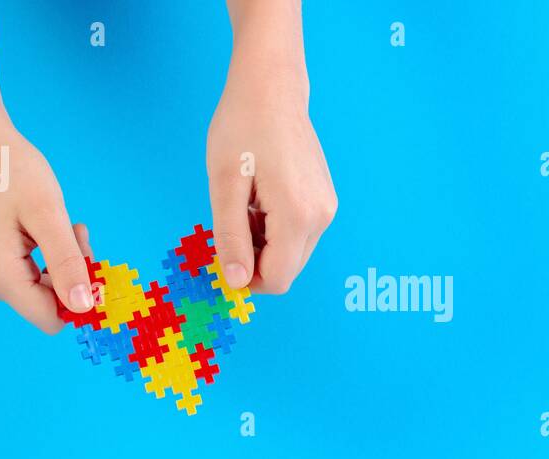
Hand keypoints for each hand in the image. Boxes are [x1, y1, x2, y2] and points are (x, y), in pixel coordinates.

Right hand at [0, 123, 93, 332]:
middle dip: (74, 274)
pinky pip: (36, 276)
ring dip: (67, 262)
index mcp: (0, 277)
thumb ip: (67, 264)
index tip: (92, 260)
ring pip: (48, 290)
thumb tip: (84, 307)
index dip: (81, 298)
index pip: (53, 319)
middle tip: (76, 231)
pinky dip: (54, 256)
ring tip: (66, 225)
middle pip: (52, 304)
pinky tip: (54, 228)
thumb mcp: (49, 216)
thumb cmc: (12, 172)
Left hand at [206, 65, 336, 293]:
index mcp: (298, 215)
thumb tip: (236, 281)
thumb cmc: (243, 128)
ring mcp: (327, 208)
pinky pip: (299, 234)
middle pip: (286, 270)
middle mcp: (321, 216)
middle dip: (254, 261)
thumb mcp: (224, 185)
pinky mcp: (325, 199)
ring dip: (263, 245)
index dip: (245, 279)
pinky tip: (259, 199)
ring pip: (292, 254)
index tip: (221, 255)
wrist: (271, 88)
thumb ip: (231, 237)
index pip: (276, 279)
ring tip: (244, 205)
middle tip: (228, 226)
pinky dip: (275, 230)